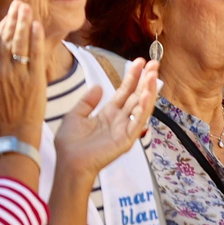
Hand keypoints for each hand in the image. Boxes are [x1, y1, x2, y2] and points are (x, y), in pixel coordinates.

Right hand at [0, 0, 44, 144]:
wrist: (13, 135)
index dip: (1, 27)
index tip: (5, 15)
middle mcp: (1, 70)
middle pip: (7, 38)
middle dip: (13, 19)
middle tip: (18, 3)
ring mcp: (18, 74)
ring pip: (21, 43)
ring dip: (24, 23)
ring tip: (27, 7)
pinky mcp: (34, 80)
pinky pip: (36, 55)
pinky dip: (36, 39)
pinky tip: (37, 25)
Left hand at [52, 58, 158, 181]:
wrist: (69, 162)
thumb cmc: (70, 143)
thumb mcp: (75, 115)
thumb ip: (87, 101)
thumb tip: (98, 86)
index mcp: (109, 113)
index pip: (124, 91)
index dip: (132, 77)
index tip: (139, 62)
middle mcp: (120, 120)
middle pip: (136, 96)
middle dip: (145, 80)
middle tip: (154, 63)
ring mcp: (125, 129)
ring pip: (141, 107)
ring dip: (148, 91)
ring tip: (153, 75)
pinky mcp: (127, 139)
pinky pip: (138, 122)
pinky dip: (143, 109)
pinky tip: (146, 95)